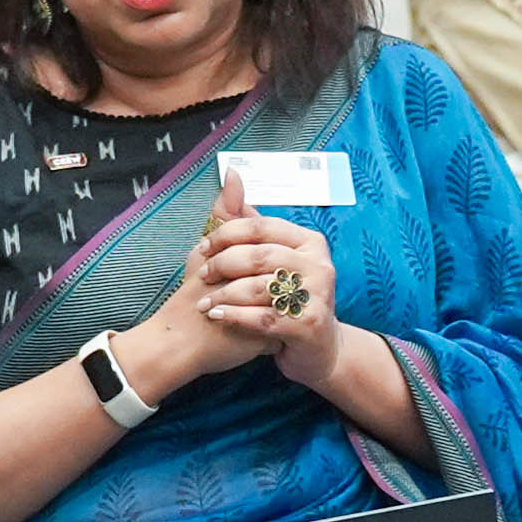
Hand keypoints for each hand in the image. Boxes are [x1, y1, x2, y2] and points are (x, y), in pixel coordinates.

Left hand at [190, 175, 347, 378]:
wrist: (318, 347)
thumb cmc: (288, 297)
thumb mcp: (271, 255)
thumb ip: (248, 218)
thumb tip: (231, 174)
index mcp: (309, 242)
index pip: (260, 226)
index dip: (226, 234)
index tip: (203, 248)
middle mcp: (318, 264)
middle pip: (259, 255)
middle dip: (223, 264)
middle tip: (202, 276)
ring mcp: (317, 296)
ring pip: (259, 287)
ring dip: (224, 294)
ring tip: (205, 302)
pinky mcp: (309, 325)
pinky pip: (263, 317)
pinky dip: (234, 316)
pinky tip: (217, 317)